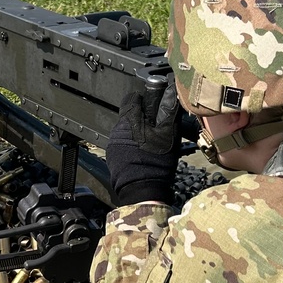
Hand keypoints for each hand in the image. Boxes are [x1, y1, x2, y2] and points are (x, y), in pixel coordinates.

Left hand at [105, 79, 181, 205]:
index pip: (133, 98)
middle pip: (129, 113)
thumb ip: (168, 112)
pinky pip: (122, 142)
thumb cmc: (156, 163)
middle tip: (156, 127)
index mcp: (130, 119)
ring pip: (126, 128)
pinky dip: (131, 143)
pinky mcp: (112, 154)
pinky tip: (141, 152)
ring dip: (136, 131)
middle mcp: (118, 128)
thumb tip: (170, 93)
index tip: (154, 106)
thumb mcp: (168, 134)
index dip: (145, 100)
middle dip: (142, 117)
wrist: (142, 189)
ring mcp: (113, 142)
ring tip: (149, 142)